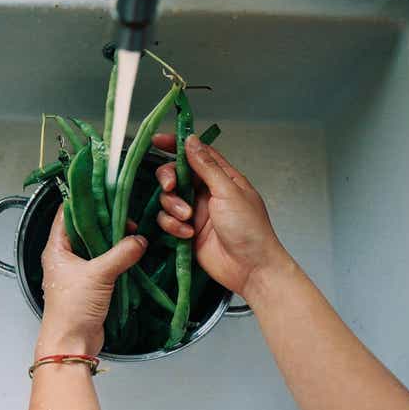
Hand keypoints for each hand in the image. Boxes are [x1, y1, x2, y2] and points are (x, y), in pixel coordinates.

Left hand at [36, 206, 146, 357]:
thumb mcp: (99, 275)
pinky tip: (131, 251)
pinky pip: (104, 263)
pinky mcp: (90, 284)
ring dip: (113, 240)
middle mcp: (65, 256)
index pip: (67, 214)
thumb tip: (140, 240)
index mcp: (56, 248)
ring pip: (96, 246)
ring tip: (132, 231)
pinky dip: (117, 256)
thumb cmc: (72, 309)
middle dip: (105, 220)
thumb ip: (122, 254)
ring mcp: (77, 270)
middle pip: (85, 229)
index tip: (105, 191)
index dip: (84, 200)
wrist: (71, 343)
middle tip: (126, 214)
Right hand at [151, 133, 291, 303]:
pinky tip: (187, 234)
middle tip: (171, 187)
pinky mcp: (187, 231)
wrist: (250, 268)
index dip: (177, 145)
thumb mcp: (228, 192)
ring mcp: (196, 212)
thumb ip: (206, 166)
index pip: (197, 154)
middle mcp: (207, 193)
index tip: (158, 141)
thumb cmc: (250, 230)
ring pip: (169, 199)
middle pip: (176, 175)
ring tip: (188, 219)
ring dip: (173, 208)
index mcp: (222, 178)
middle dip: (169, 180)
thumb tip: (191, 141)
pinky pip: (168, 221)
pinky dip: (173, 226)